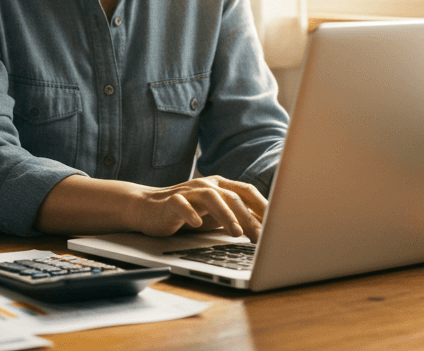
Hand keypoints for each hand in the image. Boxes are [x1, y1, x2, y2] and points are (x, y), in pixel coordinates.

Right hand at [130, 176, 265, 238]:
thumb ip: (235, 218)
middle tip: (260, 238)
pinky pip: (182, 204)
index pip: (246, 192)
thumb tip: (264, 231)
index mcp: (219, 186)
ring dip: (226, 215)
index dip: (263, 206)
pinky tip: (197, 225)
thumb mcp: (213, 216)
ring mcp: (187, 191)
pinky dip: (191, 213)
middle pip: (232, 196)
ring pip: (211, 197)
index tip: (278, 223)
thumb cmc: (185, 213)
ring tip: (236, 234)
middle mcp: (206, 185)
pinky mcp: (170, 201)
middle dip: (249, 217)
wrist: (146, 208)